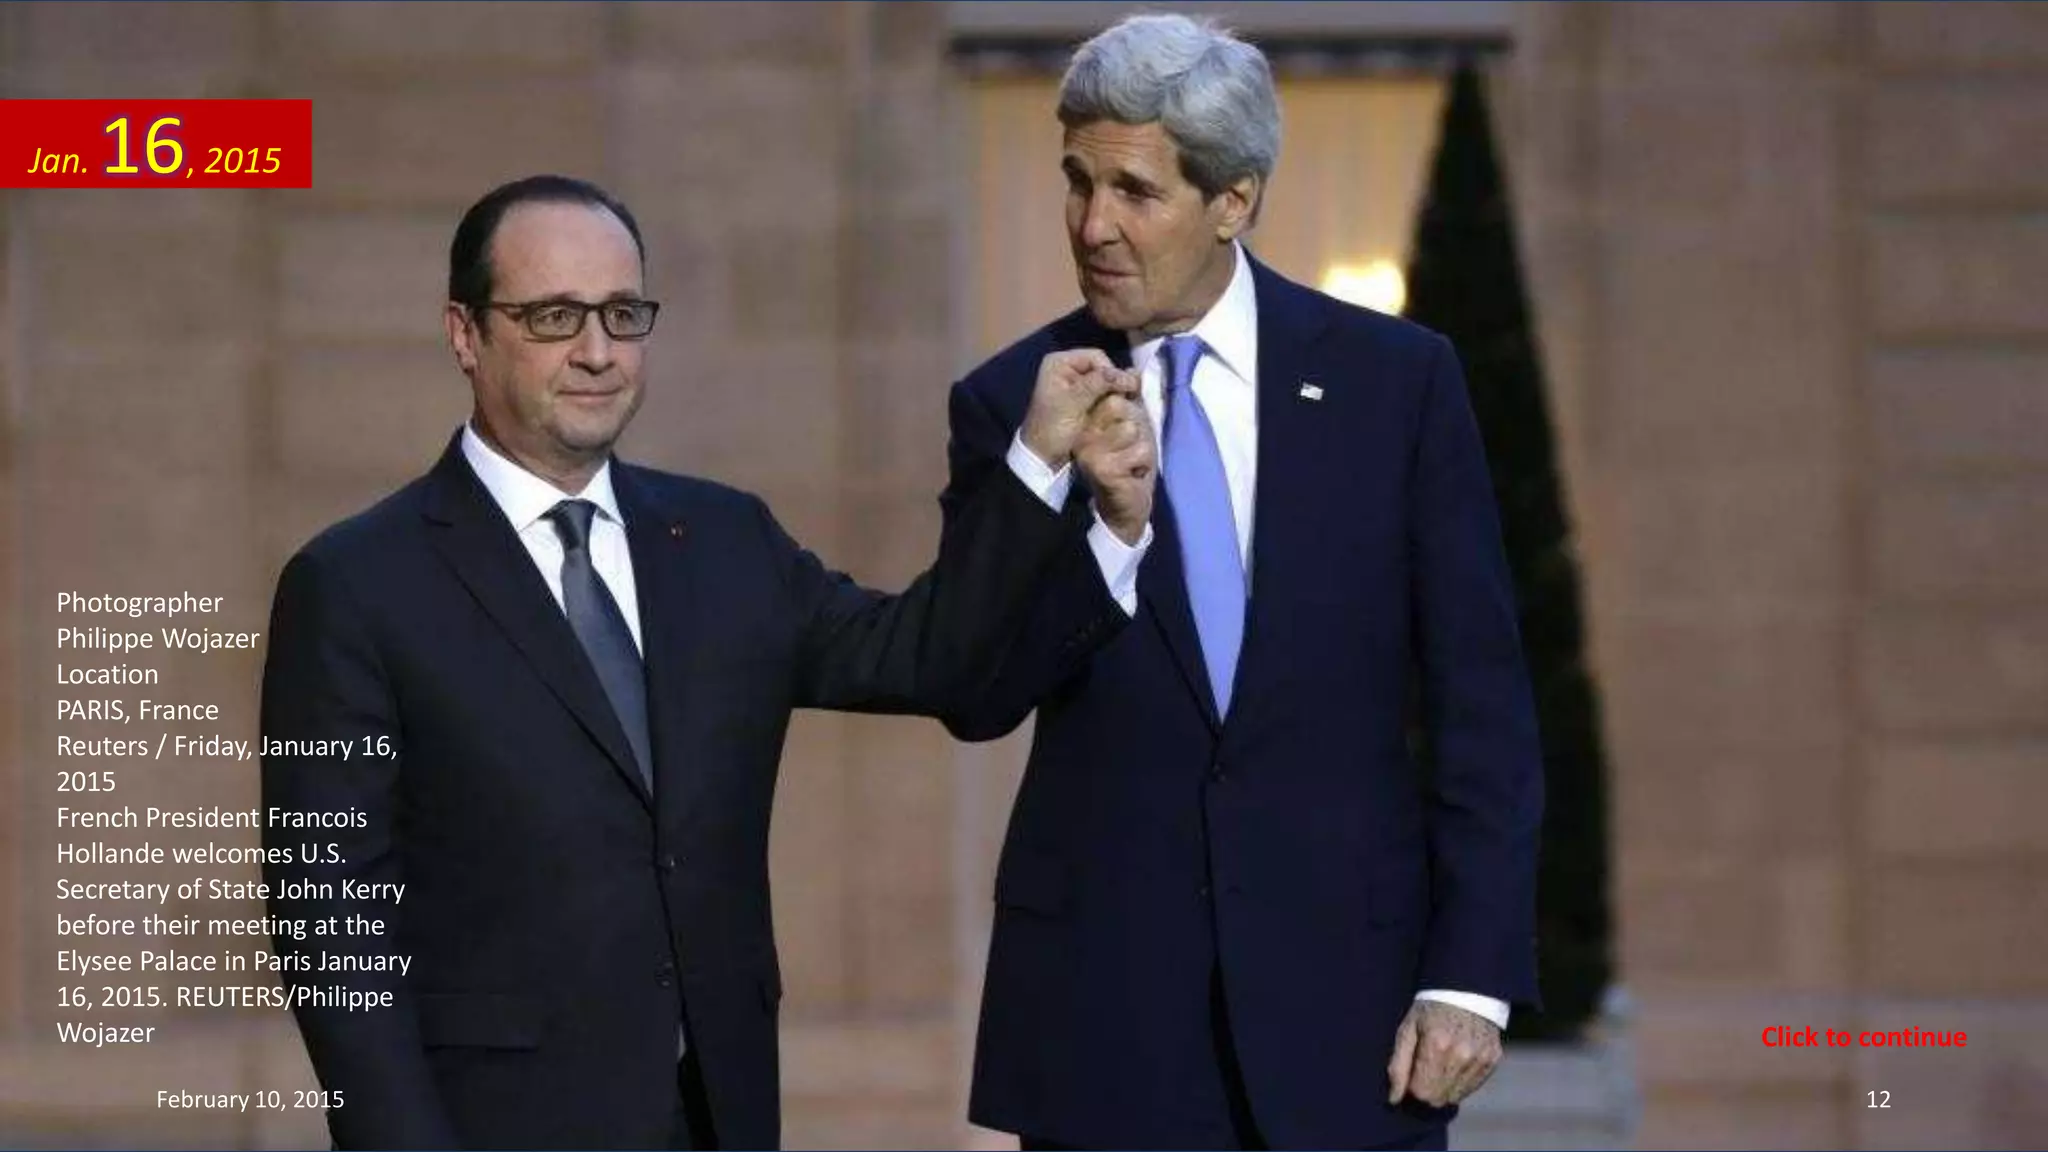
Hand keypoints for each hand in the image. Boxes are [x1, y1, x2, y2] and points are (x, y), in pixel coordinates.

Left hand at [1021, 350, 1139, 467]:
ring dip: (1113, 394)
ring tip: (1124, 407)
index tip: (1123, 392)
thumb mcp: (1074, 403)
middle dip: (1114, 384)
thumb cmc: (1053, 428)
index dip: (1112, 372)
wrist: (1042, 456)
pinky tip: (1114, 412)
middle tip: (1127, 400)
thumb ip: (1099, 384)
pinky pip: (1101, 394)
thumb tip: (1130, 374)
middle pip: (1102, 369)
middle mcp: (1066, 368)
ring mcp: (1073, 384)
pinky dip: (1109, 402)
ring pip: (1104, 382)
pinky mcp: (1080, 399)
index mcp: (1059, 362)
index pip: (1096, 357)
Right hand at [1074, 393, 1155, 545]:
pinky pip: (1140, 450)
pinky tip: (1133, 475)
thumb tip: (1134, 370)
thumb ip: (1131, 400)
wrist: (1126, 508)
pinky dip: (1144, 464)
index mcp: (1086, 423)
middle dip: (1136, 428)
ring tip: (1131, 463)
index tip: (1127, 434)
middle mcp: (1082, 434)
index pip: (1113, 394)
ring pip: (1132, 427)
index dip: (1130, 410)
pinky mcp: (1103, 469)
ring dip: (1141, 448)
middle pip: (1119, 405)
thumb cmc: (1131, 465)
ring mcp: (1090, 451)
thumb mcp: (1132, 426)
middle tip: (1129, 450)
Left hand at [1387, 1000, 1501, 1107]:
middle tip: (1424, 1068)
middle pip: (1437, 1098)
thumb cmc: (1430, 1008)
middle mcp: (1462, 1055)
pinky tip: (1455, 1062)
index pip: (1421, 1093)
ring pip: (1455, 1097)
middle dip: (1426, 1089)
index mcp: (1437, 1045)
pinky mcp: (1493, 1060)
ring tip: (1440, 1063)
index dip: (1412, 1086)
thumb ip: (1398, 1065)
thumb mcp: (1408, 1028)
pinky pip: (1471, 1088)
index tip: (1411, 1072)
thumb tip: (1393, 1099)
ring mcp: (1480, 1059)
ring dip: (1443, 1087)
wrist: (1467, 990)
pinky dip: (1460, 1082)